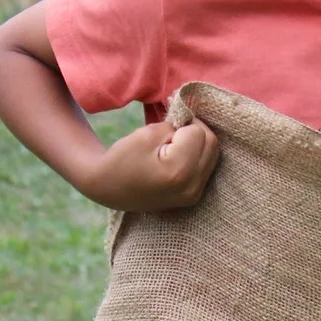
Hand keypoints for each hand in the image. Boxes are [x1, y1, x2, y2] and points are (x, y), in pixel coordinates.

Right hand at [83, 115, 218, 212]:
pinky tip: (180, 156)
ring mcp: (193, 195)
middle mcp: (191, 187)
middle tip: (173, 132)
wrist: (107, 188)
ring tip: (175, 145)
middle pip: (212, 144)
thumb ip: (175, 125)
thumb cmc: (123, 158)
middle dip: (195, 131)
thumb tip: (192, 123)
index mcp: (179, 171)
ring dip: (198, 143)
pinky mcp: (193, 197)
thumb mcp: (148, 134)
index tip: (166, 127)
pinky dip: (197, 156)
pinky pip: (206, 168)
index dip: (184, 123)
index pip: (199, 132)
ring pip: (213, 155)